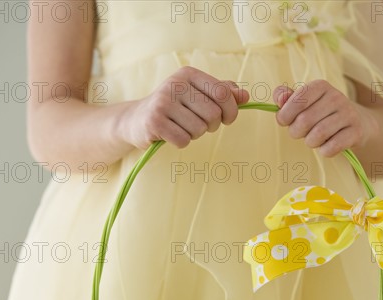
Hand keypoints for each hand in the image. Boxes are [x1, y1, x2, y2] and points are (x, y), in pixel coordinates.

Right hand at [121, 66, 249, 148]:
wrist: (137, 119)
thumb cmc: (174, 108)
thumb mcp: (197, 95)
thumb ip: (221, 93)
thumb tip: (245, 97)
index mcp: (188, 74)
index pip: (223, 94)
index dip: (231, 111)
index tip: (227, 119)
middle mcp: (174, 84)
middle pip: (213, 115)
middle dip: (211, 126)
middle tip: (198, 124)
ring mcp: (162, 103)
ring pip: (199, 130)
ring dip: (194, 135)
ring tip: (181, 127)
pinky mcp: (154, 122)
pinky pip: (183, 140)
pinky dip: (181, 142)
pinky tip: (170, 134)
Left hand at [272, 80, 378, 156]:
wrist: (357, 123)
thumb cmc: (321, 113)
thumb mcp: (304, 102)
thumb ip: (287, 99)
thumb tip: (279, 98)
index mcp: (320, 86)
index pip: (296, 101)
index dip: (284, 116)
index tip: (285, 122)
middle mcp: (336, 96)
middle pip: (304, 121)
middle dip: (296, 132)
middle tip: (300, 133)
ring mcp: (348, 114)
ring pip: (318, 135)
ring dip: (310, 142)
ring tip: (313, 139)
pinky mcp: (356, 132)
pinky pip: (331, 147)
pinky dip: (324, 151)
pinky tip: (326, 146)